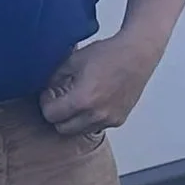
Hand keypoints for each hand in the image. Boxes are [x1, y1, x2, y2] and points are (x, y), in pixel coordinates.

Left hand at [39, 33, 163, 137]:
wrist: (138, 54)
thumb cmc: (110, 53)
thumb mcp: (75, 59)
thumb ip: (56, 76)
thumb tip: (46, 87)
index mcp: (83, 99)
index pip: (51, 115)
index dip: (46, 103)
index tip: (49, 94)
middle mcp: (96, 115)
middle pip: (62, 128)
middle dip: (57, 115)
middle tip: (59, 99)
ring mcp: (109, 119)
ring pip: (79, 130)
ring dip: (73, 119)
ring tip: (77, 99)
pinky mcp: (118, 120)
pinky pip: (96, 126)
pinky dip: (90, 118)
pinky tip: (93, 101)